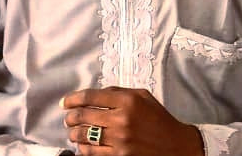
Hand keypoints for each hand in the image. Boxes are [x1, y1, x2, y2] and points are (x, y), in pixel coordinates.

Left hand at [61, 86, 203, 155]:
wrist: (177, 146)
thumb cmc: (159, 119)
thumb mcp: (142, 96)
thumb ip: (119, 91)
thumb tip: (97, 93)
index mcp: (127, 100)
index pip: (91, 96)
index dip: (74, 98)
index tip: (65, 102)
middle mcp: (121, 119)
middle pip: (85, 115)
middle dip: (71, 117)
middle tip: (67, 118)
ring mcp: (120, 140)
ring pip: (85, 136)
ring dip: (74, 133)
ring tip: (72, 131)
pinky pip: (93, 153)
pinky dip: (83, 149)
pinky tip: (81, 146)